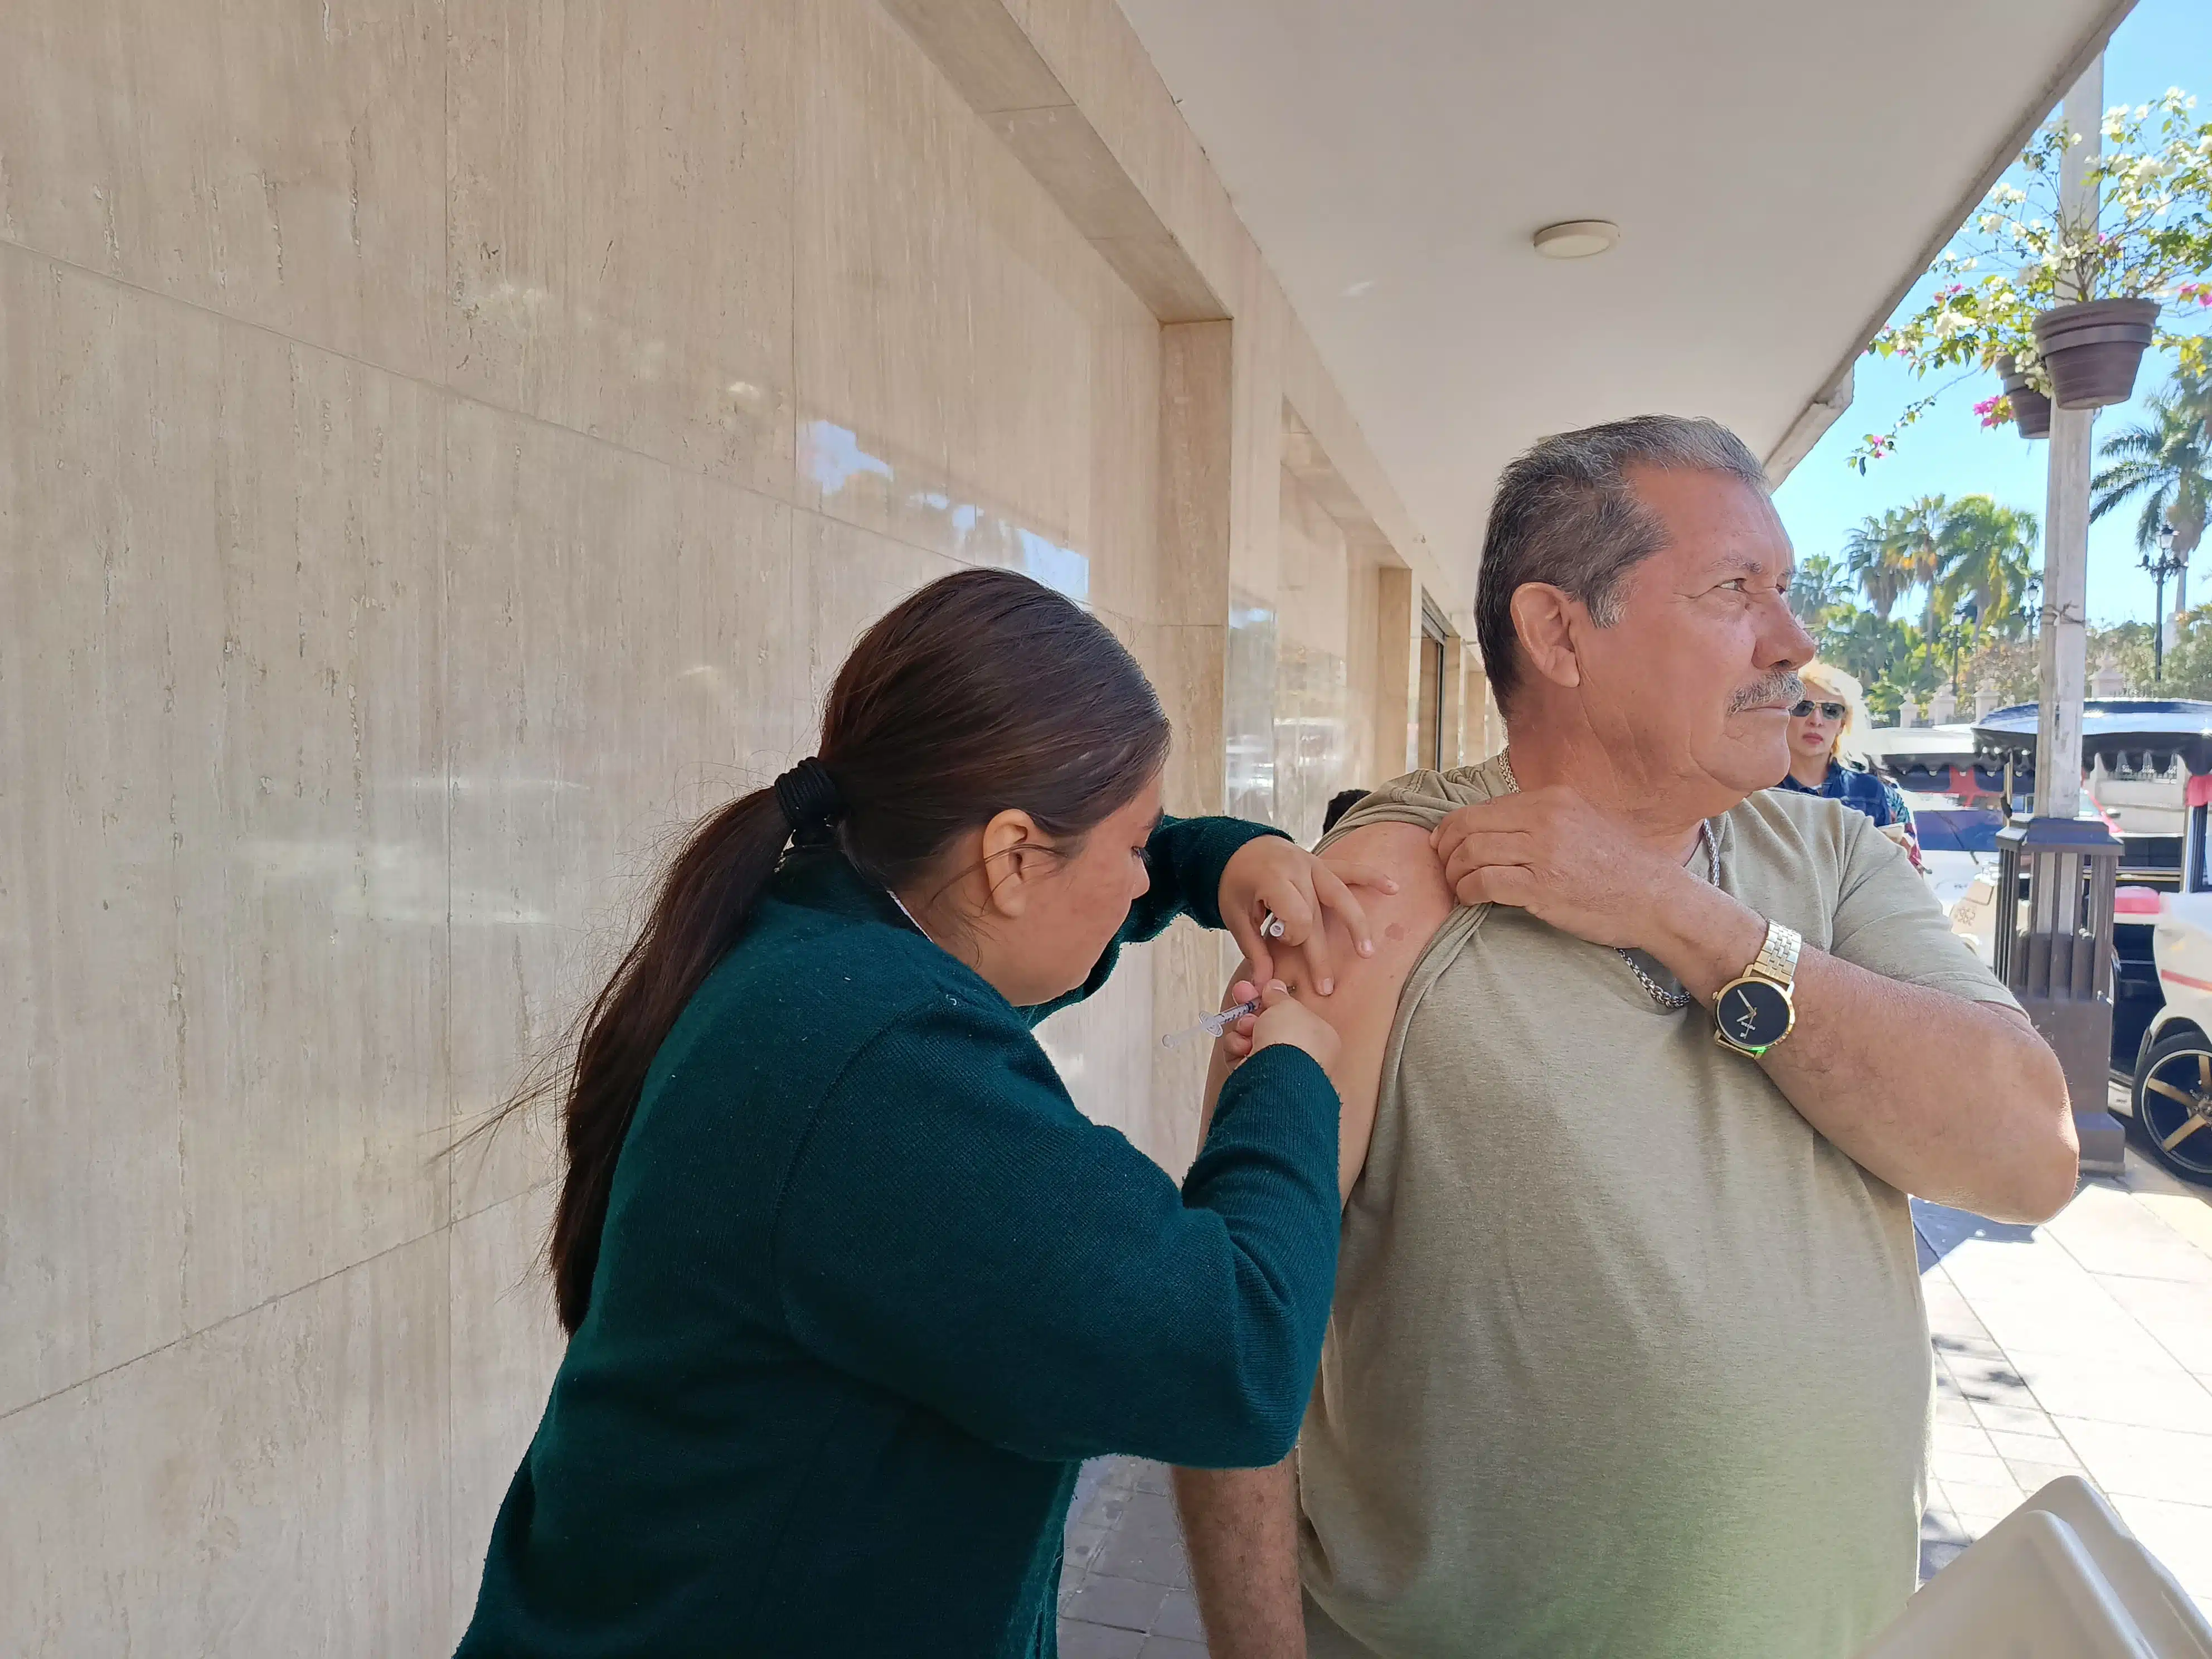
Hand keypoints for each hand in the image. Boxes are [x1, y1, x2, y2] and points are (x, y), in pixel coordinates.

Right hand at [1219, 978, 1338, 1075]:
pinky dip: (1237, 1048)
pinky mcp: (1256, 1078)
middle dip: (1251, 1009)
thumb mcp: (1288, 1005)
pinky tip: (1241, 1047)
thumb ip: (1279, 995)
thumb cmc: (1291, 1038)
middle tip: (1239, 993)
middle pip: (1269, 1024)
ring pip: (1252, 1038)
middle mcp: (1300, 1054)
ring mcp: (1278, 1068)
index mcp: (1319, 1037)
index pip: (1292, 1014)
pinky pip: (1241, 1055)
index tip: (1257, 987)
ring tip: (1246, 1029)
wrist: (1277, 1076)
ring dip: (1244, 1028)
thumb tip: (1275, 987)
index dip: (1272, 998)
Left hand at [1220, 836, 1396, 994]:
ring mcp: (1312, 864)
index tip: (1281, 940)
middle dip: (1321, 955)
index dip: (1292, 937)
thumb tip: (1264, 986)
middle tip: (1326, 988)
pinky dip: (1371, 877)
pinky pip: (1350, 869)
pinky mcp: (1322, 862)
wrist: (1235, 846)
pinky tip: (1392, 888)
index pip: (1297, 916)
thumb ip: (1253, 949)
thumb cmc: (1234, 883)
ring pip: (1341, 896)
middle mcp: (1297, 870)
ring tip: (1367, 951)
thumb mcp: (1235, 916)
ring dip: (1356, 925)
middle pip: (1317, 916)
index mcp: (1273, 880)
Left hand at [1429, 785, 1690, 948]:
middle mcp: (1545, 819)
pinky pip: (1484, 884)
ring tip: (1457, 887)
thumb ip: (1544, 816)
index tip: (1445, 844)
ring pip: (1471, 854)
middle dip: (1446, 850)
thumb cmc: (1622, 865)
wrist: (1657, 898)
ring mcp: (1543, 853)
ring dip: (1454, 874)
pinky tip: (1471, 900)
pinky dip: (1468, 892)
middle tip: (1443, 867)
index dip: (1453, 828)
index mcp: (1552, 799)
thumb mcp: (1583, 819)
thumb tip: (1498, 823)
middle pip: (1468, 828)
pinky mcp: (1542, 888)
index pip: (1481, 808)